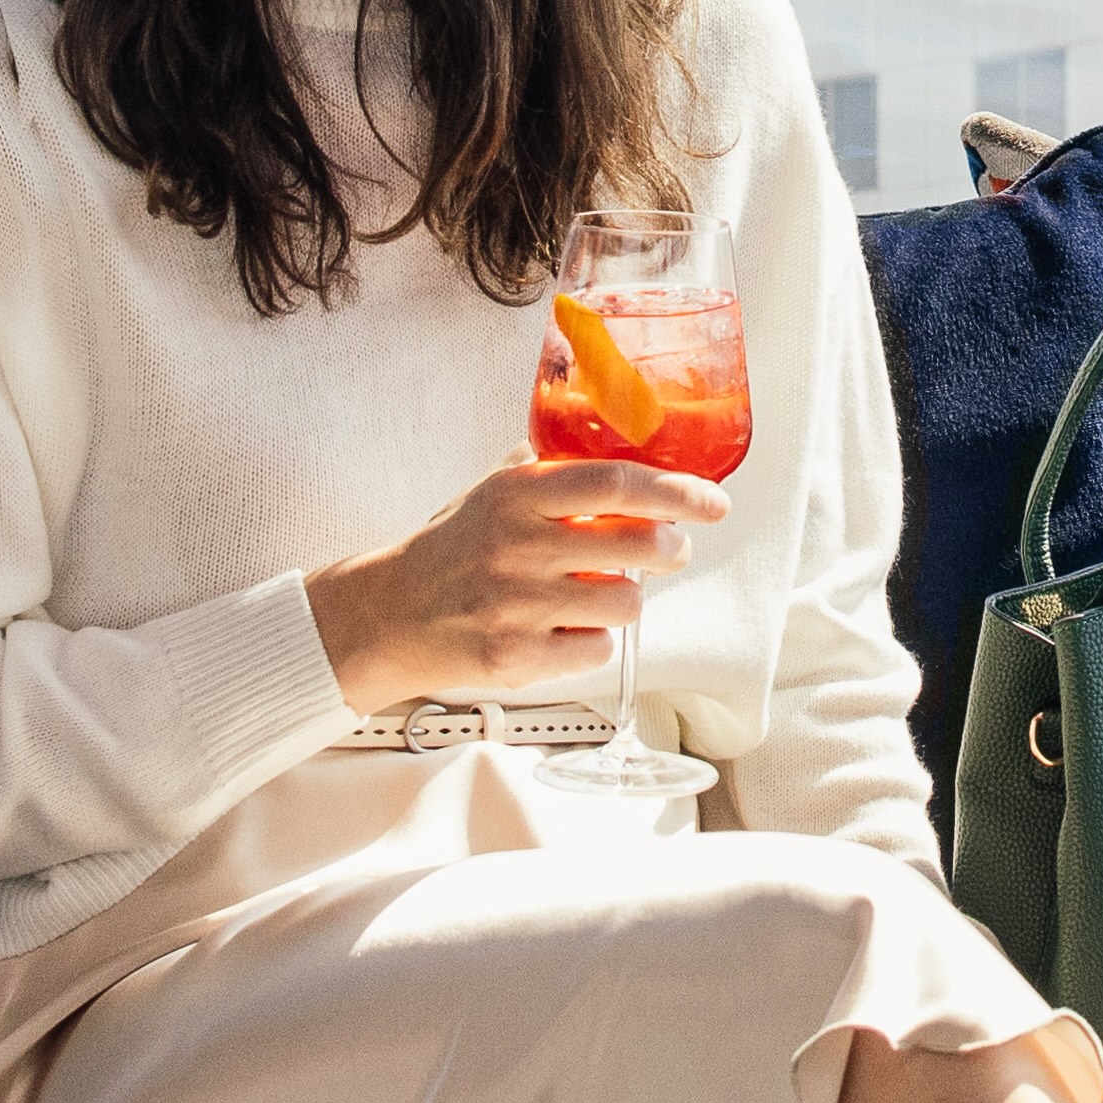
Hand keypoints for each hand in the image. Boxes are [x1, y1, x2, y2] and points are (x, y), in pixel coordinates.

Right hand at [309, 449, 725, 709]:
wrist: (389, 615)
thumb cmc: (452, 550)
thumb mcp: (492, 491)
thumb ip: (551, 471)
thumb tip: (626, 446)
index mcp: (516, 494)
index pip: (616, 482)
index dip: (676, 490)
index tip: (713, 500)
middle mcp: (518, 546)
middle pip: (639, 544)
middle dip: (671, 548)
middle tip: (669, 548)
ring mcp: (518, 605)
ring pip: (626, 602)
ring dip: (625, 598)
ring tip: (595, 592)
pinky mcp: (518, 656)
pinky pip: (599, 648)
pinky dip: (594, 640)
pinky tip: (564, 628)